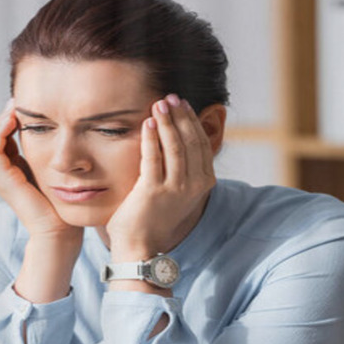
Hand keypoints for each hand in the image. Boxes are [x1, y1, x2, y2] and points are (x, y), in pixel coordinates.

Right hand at [0, 98, 82, 244]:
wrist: (58, 231)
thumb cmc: (61, 204)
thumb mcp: (54, 171)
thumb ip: (50, 153)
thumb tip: (61, 131)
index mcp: (11, 168)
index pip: (0, 135)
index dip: (9, 118)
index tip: (25, 104)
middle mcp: (0, 172)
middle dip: (2, 115)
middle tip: (18, 101)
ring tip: (15, 106)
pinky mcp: (2, 180)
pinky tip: (14, 119)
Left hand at [105, 94, 216, 259]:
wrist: (140, 246)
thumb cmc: (154, 218)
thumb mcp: (177, 192)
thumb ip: (182, 169)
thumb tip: (178, 138)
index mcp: (203, 184)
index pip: (201, 145)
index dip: (192, 122)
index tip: (182, 104)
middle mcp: (194, 186)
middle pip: (191, 141)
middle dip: (181, 116)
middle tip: (170, 97)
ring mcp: (175, 189)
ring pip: (175, 146)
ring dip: (167, 121)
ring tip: (159, 104)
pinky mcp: (153, 191)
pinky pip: (153, 157)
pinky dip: (151, 137)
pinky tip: (147, 122)